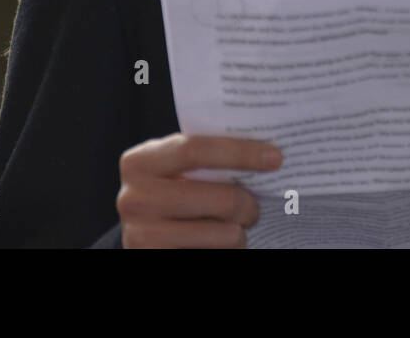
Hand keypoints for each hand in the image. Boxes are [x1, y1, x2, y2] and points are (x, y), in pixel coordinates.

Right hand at [116, 133, 281, 247]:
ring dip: (240, 232)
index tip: (275, 157)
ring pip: (226, 234)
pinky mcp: (155, 259)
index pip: (196, 150)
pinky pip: (216, 254)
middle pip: (221, 199)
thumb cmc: (169, 192)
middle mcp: (134, 199)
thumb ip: (204, 157)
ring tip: (233, 227)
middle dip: (249, 203)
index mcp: (139, 162)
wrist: (143, 233)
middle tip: (255, 206)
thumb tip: (264, 150)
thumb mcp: (175, 169)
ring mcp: (141, 235)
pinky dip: (228, 248)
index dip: (240, 152)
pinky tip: (218, 241)